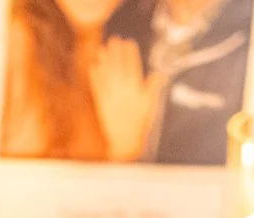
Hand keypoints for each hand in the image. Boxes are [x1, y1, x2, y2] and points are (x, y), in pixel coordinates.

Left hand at [89, 36, 154, 161]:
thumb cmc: (140, 124)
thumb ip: (152, 89)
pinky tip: (94, 66)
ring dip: (104, 61)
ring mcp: (110, 97)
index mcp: (135, 91)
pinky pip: (97, 86)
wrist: (125, 141)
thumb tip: (160, 74)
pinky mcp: (101, 103)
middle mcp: (122, 92)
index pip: (133, 68)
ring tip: (102, 49)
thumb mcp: (150, 106)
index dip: (130, 55)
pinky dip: (95, 76)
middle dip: (116, 53)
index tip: (129, 42)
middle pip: (118, 68)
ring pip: (107, 75)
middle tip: (114, 40)